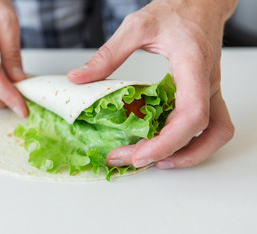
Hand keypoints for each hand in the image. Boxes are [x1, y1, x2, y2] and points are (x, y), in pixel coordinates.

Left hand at [67, 0, 236, 168]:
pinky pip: (208, 126)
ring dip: (187, 154)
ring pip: (215, 134)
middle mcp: (206, 84)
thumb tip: (78, 78)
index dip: (169, 141)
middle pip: (203, 132)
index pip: (192, 114)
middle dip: (169, 153)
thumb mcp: (137, 26)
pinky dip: (188, 142)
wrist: (202, 3)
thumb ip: (108, 54)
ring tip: (151, 160)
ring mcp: (209, 90)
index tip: (141, 154)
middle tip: (132, 159)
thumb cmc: (176, 10)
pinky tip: (163, 143)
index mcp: (193, 66)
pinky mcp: (205, 93)